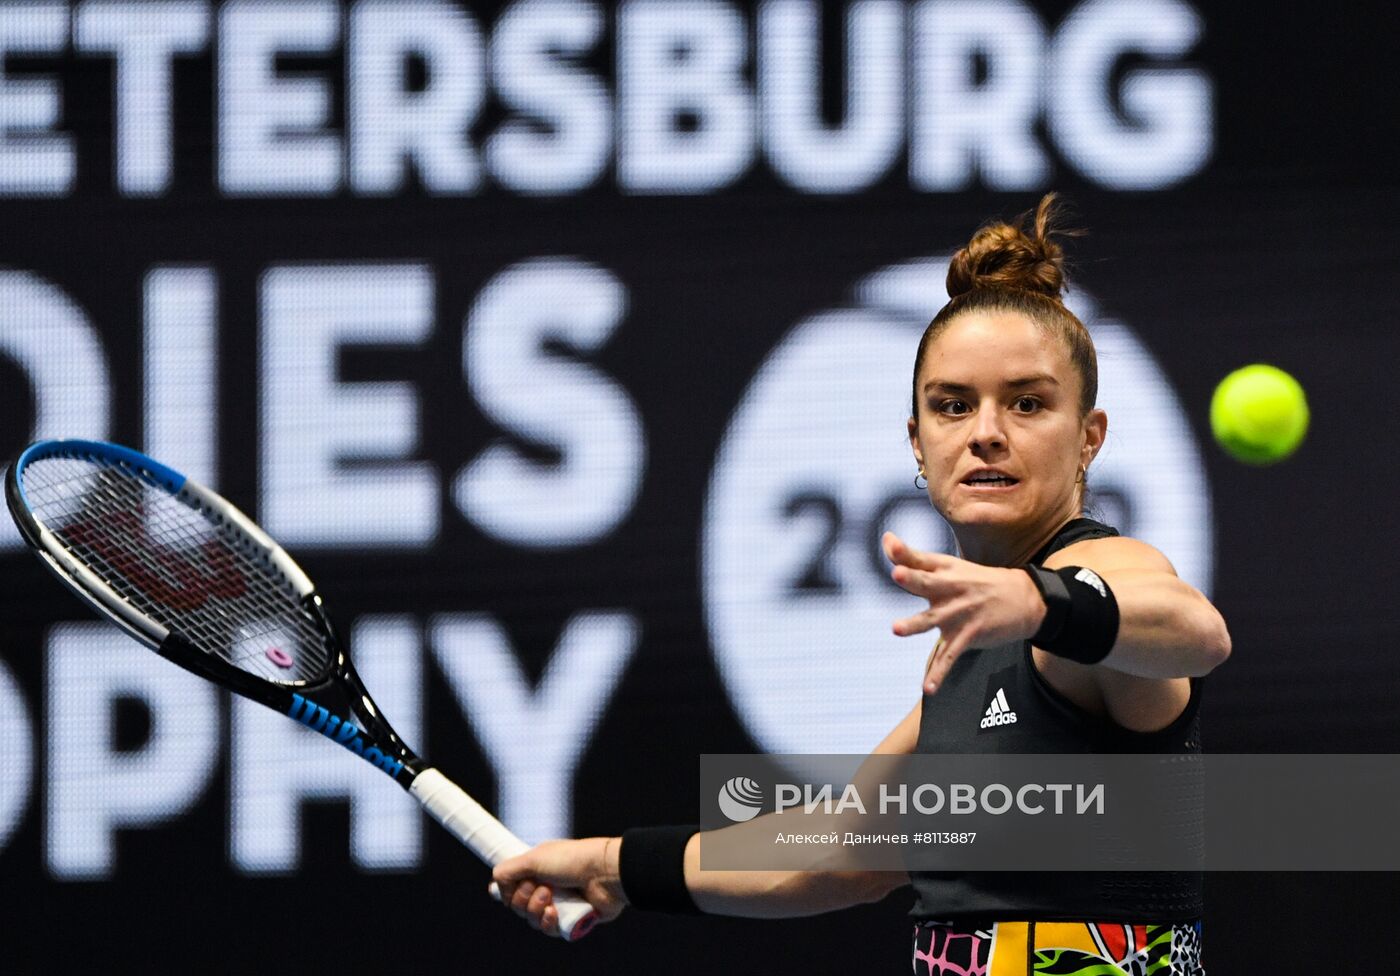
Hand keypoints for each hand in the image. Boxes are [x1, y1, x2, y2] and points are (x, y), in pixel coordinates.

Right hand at [492, 837, 626, 936]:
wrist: (604, 873)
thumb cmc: (572, 860)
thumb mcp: (534, 858)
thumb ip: (508, 870)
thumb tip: (495, 883)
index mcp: (537, 868)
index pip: (511, 886)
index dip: (508, 890)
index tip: (514, 885)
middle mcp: (546, 885)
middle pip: (518, 905)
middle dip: (525, 899)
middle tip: (542, 887)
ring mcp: (559, 903)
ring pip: (532, 919)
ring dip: (536, 910)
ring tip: (551, 898)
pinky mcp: (569, 918)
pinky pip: (548, 929)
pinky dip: (548, 922)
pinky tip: (555, 913)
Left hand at [881, 532, 1045, 693]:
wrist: (1025, 599)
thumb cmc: (976, 581)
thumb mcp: (949, 566)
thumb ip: (914, 557)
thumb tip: (886, 538)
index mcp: (945, 569)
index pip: (920, 558)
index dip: (903, 552)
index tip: (889, 541)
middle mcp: (950, 588)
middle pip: (927, 582)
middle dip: (912, 578)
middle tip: (897, 573)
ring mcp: (959, 613)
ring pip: (933, 619)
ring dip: (915, 624)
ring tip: (896, 629)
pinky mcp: (968, 635)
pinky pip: (949, 656)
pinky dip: (938, 674)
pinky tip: (927, 688)